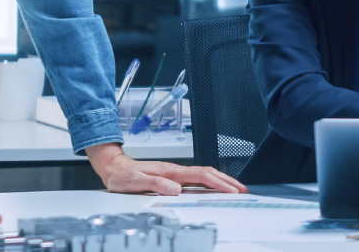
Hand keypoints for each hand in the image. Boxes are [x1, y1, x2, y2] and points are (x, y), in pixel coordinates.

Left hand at [85, 143, 246, 194]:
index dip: (218, 183)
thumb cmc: (124, 176)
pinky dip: (211, 182)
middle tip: (242, 189)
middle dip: (227, 181)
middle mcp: (176, 171)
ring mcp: (176, 173)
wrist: (115, 168)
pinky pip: (197, 179)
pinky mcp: (174, 177)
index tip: (232, 190)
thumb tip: (176, 189)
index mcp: (171, 172)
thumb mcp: (137, 182)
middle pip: (208, 173)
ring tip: (235, 188)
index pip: (201, 176)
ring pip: (205, 175)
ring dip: (221, 181)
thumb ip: (156, 185)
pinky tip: (215, 188)